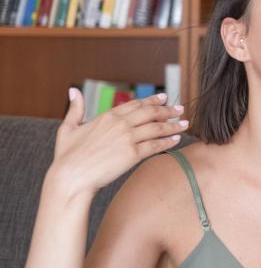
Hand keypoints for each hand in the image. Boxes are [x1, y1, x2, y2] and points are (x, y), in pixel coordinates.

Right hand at [49, 89, 188, 197]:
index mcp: (107, 117)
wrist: (71, 177)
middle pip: (150, 113)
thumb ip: (75, 109)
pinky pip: (155, 145)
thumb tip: (74, 90)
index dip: (151, 101)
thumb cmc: (67, 156)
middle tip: (180, 109)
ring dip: (173, 125)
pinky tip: (177, 139)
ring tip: (185, 123)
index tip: (163, 98)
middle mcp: (120, 125)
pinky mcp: (133, 155)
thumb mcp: (68, 128)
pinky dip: (168, 141)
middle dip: (167, 110)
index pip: (135, 105)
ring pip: (156, 128)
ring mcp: (127, 139)